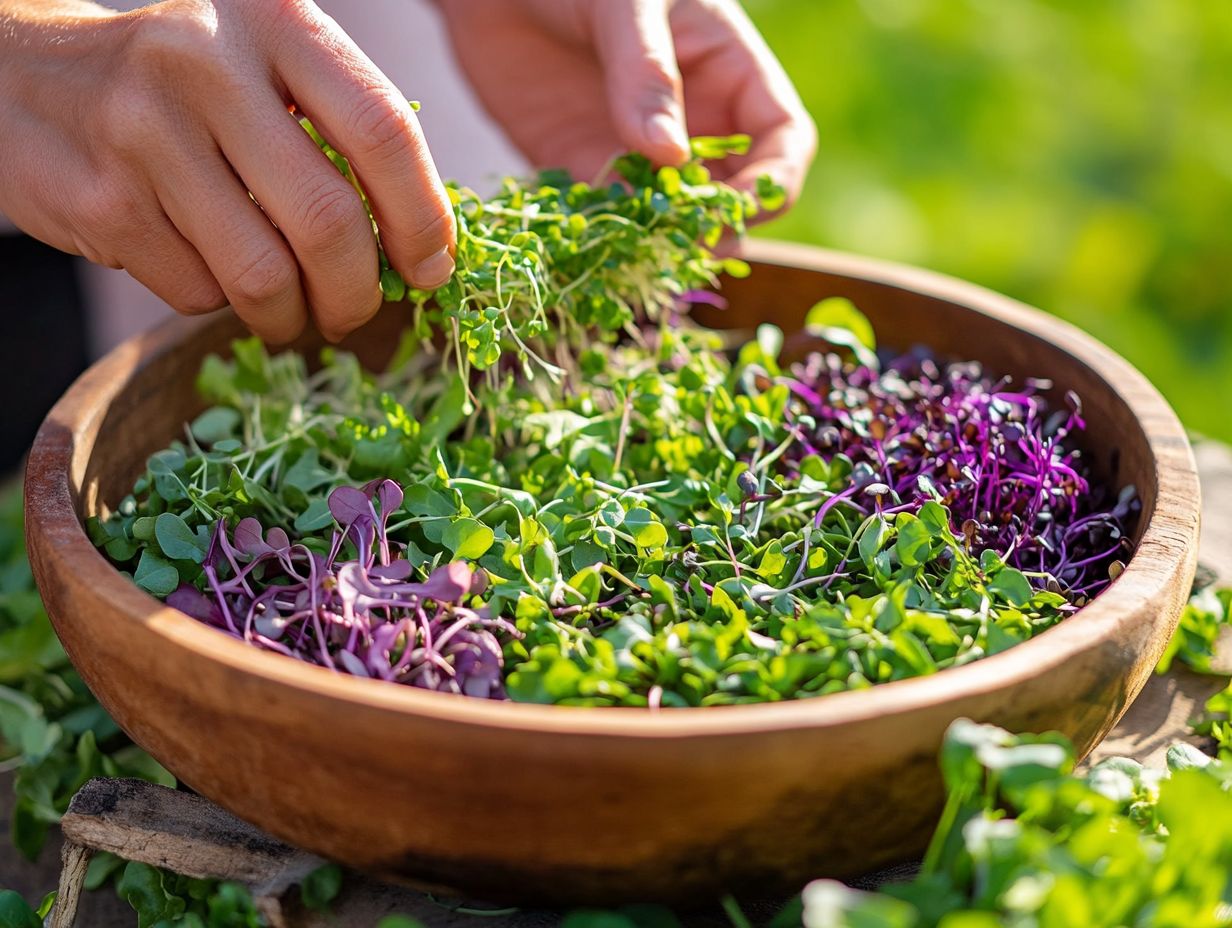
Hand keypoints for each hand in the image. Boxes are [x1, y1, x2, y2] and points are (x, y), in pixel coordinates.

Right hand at [0, 0, 455, 341]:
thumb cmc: (186, 84)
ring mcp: (146, 133)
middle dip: (357, 292)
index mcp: (275, 22)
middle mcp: (208, 65)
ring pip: (263, 275)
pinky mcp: (102, 201)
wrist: (26, 76)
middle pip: (328, 220)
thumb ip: (343, 131)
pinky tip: (209, 267)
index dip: (422, 217)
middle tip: (357, 309)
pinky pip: (197, 292)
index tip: (432, 268)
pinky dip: (220, 302)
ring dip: (292, 315)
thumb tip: (424, 245)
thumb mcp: (266, 67)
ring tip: (292, 309)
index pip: (384, 129)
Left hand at [438, 0, 815, 212]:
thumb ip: (646, 74)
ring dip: (663, 243)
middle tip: (689, 248)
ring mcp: (642, 153)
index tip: (741, 209)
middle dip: (719, 226)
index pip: (782, 139)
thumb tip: (671, 157)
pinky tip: (596, 248)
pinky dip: (609, 240)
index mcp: (730, 73)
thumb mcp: (625, 5)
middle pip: (734, 194)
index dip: (773, 181)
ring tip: (642, 256)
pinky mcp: (588, 171)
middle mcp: (695, 122)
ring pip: (674, 218)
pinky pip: (611, 218)